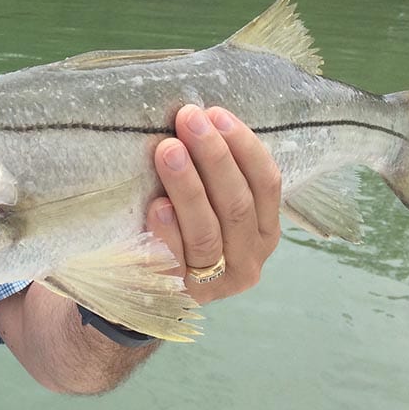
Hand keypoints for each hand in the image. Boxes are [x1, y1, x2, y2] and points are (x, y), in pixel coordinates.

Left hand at [146, 105, 281, 304]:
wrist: (142, 285)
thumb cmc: (180, 226)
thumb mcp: (207, 199)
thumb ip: (211, 172)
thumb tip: (198, 116)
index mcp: (264, 229)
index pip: (266, 184)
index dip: (243, 147)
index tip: (215, 114)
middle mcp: (248, 258)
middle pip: (237, 205)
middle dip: (213, 157)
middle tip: (187, 120)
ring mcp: (215, 283)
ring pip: (208, 232)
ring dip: (188, 187)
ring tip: (168, 151)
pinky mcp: (179, 296)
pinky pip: (175, 263)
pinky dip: (168, 231)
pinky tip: (157, 205)